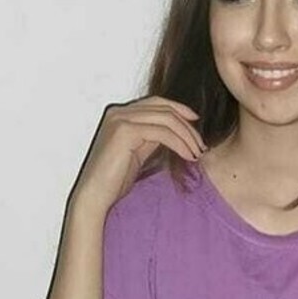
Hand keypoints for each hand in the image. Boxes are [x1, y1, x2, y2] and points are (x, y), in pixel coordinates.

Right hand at [71, 95, 205, 215]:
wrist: (95, 195)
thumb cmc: (114, 180)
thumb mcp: (138, 152)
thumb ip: (152, 137)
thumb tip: (176, 131)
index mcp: (120, 114)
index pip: (157, 103)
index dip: (180, 110)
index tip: (196, 123)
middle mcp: (118, 112)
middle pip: (164, 108)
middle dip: (187, 126)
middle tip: (201, 145)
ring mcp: (120, 119)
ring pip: (166, 119)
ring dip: (187, 136)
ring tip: (197, 153)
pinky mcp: (125, 131)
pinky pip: (162, 132)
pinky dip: (180, 143)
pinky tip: (188, 156)